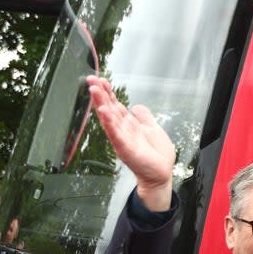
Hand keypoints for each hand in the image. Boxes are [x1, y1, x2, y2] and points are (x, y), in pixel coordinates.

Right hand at [87, 76, 175, 210]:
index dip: (108, 92)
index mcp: (129, 125)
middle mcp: (122, 131)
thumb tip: (136, 106)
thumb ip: (143, 117)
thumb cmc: (156, 155)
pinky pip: (115, 135)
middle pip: (109, 109)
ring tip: (94, 90)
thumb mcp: (152, 129)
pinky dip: (109, 124)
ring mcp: (122, 140)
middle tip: (91, 80)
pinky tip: (104, 113)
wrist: (161, 174)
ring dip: (101, 104)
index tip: (100, 79)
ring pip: (109, 119)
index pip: (115, 105)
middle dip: (100, 94)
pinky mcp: (126, 149)